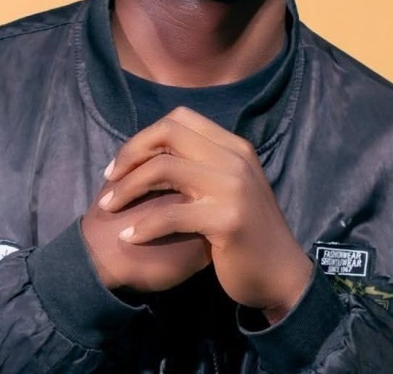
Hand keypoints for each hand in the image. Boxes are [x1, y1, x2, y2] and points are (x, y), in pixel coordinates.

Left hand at [100, 106, 312, 320]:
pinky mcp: (228, 220)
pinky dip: (143, 225)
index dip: (145, 135)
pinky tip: (129, 237)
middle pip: (168, 133)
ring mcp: (234, 187)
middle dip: (131, 152)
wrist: (283, 274)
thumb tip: (154, 153)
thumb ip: (201, 165)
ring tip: (110, 206)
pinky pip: (171, 215)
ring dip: (128, 187)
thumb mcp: (229, 187)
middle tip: (110, 178)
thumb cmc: (247, 233)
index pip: (180, 118)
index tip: (123, 162)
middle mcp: (235, 158)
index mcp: (233, 146)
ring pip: (164, 168)